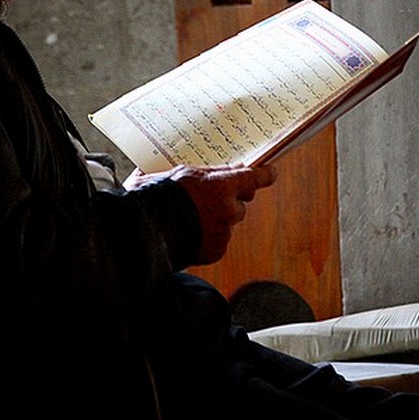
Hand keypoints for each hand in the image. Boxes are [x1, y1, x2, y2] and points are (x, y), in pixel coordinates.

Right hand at [125, 164, 276, 264]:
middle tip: (211, 201)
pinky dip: (207, 240)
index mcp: (221, 185)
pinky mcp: (216, 251)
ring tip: (191, 221)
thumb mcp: (174, 174)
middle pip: (239, 205)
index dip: (263, 175)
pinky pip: (217, 243)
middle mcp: (228, 209)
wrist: (147, 231)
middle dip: (229, 203)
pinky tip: (189, 235)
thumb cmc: (157, 197)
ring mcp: (223, 232)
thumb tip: (193, 169)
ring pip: (226, 225)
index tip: (271, 173)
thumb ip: (192, 173)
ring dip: (215, 223)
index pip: (252, 178)